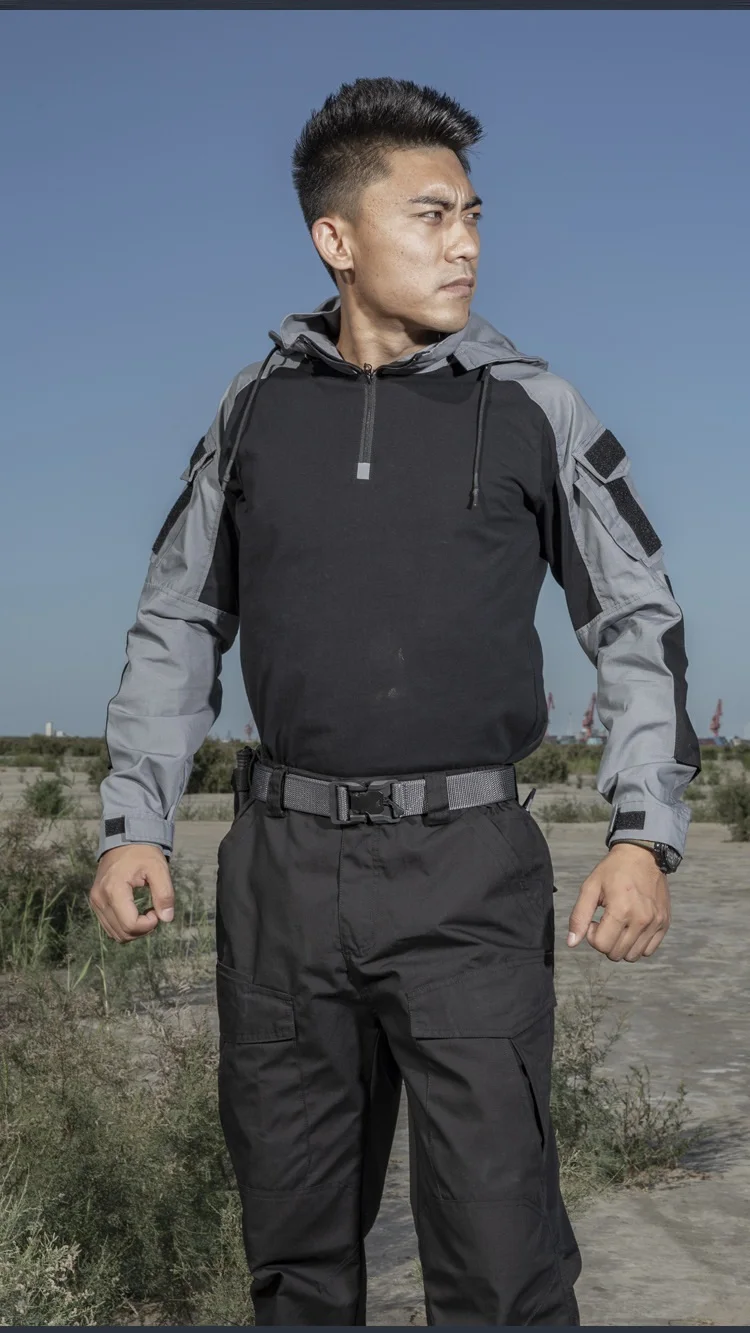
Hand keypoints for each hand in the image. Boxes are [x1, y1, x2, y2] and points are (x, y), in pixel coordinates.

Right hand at [89, 844, 174, 942]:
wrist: (124, 839)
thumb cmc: (143, 853)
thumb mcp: (159, 869)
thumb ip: (165, 893)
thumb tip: (167, 918)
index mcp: (114, 890)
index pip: (130, 925)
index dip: (149, 924)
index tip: (157, 911)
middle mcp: (100, 898)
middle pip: (122, 933)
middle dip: (143, 929)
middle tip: (154, 912)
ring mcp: (95, 901)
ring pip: (115, 934)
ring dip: (134, 930)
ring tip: (145, 912)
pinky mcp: (96, 902)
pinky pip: (109, 926)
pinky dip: (124, 926)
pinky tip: (135, 912)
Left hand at [566, 842, 670, 960]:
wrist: (643, 855)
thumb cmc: (614, 869)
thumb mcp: (590, 887)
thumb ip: (579, 916)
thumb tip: (572, 942)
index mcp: (621, 910)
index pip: (601, 945)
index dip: (592, 936)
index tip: (595, 921)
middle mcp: (641, 920)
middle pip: (616, 954)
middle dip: (606, 942)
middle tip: (606, 922)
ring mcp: (655, 923)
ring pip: (632, 956)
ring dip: (621, 945)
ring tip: (619, 925)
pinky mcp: (664, 924)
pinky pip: (649, 951)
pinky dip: (638, 945)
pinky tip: (632, 928)